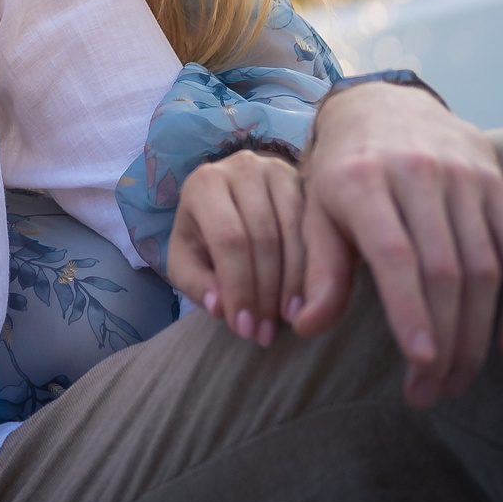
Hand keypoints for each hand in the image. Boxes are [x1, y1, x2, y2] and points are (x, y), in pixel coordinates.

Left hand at [166, 148, 304, 348]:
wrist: (229, 198)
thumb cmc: (203, 234)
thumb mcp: (186, 258)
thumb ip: (196, 282)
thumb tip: (221, 307)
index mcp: (204, 183)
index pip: (228, 239)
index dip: (240, 287)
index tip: (245, 328)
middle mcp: (242, 167)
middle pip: (264, 238)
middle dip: (266, 293)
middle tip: (266, 334)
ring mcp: (278, 170)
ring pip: (295, 232)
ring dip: (294, 285)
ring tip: (289, 322)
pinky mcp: (306, 180)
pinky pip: (316, 227)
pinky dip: (313, 267)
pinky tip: (309, 298)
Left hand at [291, 83, 502, 406]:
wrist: (384, 102)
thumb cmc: (341, 171)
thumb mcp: (317, 210)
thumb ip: (318, 269)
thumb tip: (305, 326)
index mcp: (363, 181)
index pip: (395, 256)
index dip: (411, 311)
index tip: (421, 363)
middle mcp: (417, 174)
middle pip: (444, 270)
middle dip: (444, 340)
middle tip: (432, 391)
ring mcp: (464, 176)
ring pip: (484, 267)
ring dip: (478, 332)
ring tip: (459, 379)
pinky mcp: (496, 182)